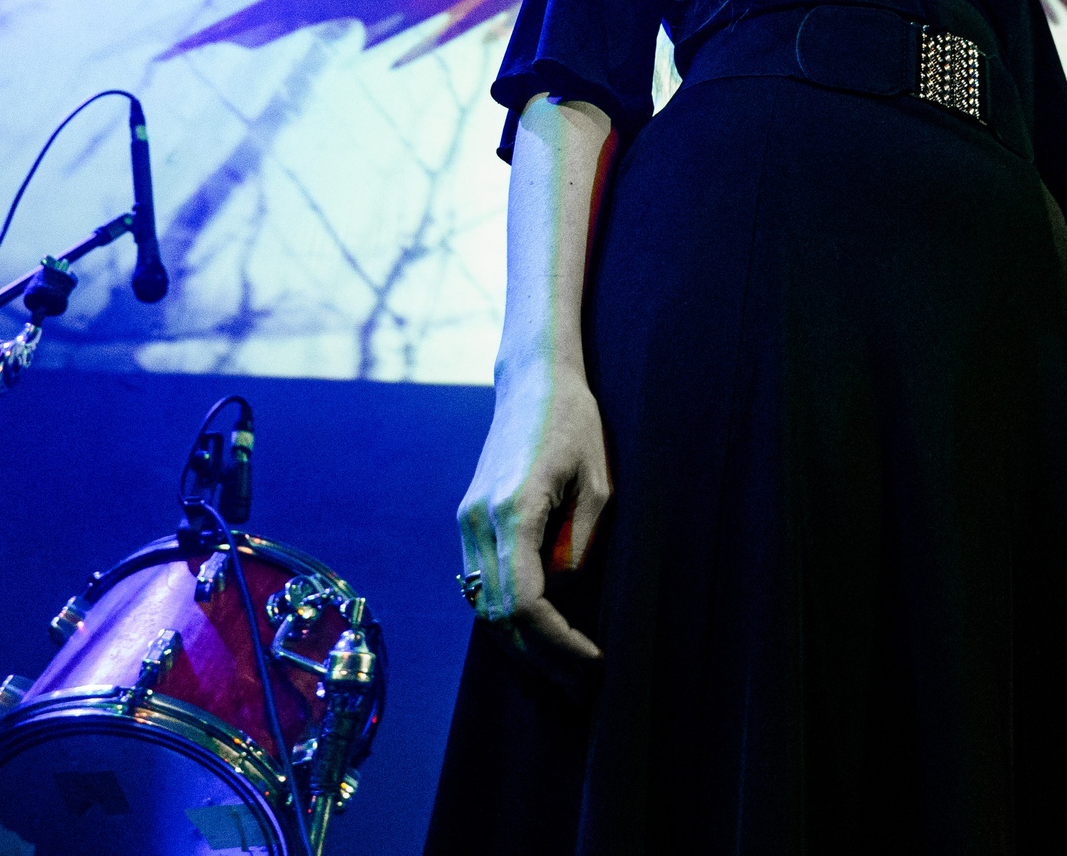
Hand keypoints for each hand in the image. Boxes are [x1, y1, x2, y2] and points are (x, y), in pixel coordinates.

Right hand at [456, 366, 611, 663]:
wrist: (532, 381)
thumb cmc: (575, 424)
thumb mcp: (599, 484)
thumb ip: (581, 544)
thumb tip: (566, 594)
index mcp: (511, 511)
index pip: (523, 604)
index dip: (558, 644)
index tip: (595, 661)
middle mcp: (477, 524)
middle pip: (498, 617)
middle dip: (542, 659)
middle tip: (586, 687)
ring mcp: (467, 525)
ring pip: (483, 608)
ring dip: (524, 645)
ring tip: (569, 671)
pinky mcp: (469, 523)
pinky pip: (481, 586)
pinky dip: (511, 618)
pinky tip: (544, 635)